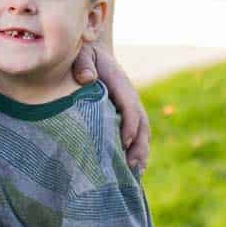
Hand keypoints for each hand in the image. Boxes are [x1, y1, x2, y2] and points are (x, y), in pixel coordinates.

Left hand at [72, 42, 150, 173]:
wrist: (92, 52)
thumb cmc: (83, 54)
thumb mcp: (82, 53)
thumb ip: (84, 63)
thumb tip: (86, 78)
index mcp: (120, 83)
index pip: (129, 106)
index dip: (129, 124)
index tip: (124, 142)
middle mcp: (130, 97)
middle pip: (141, 123)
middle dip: (139, 145)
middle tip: (132, 167)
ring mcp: (130, 107)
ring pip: (142, 132)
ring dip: (141, 152)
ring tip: (136, 174)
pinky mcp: (125, 116)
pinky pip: (137, 135)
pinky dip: (138, 151)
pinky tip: (133, 171)